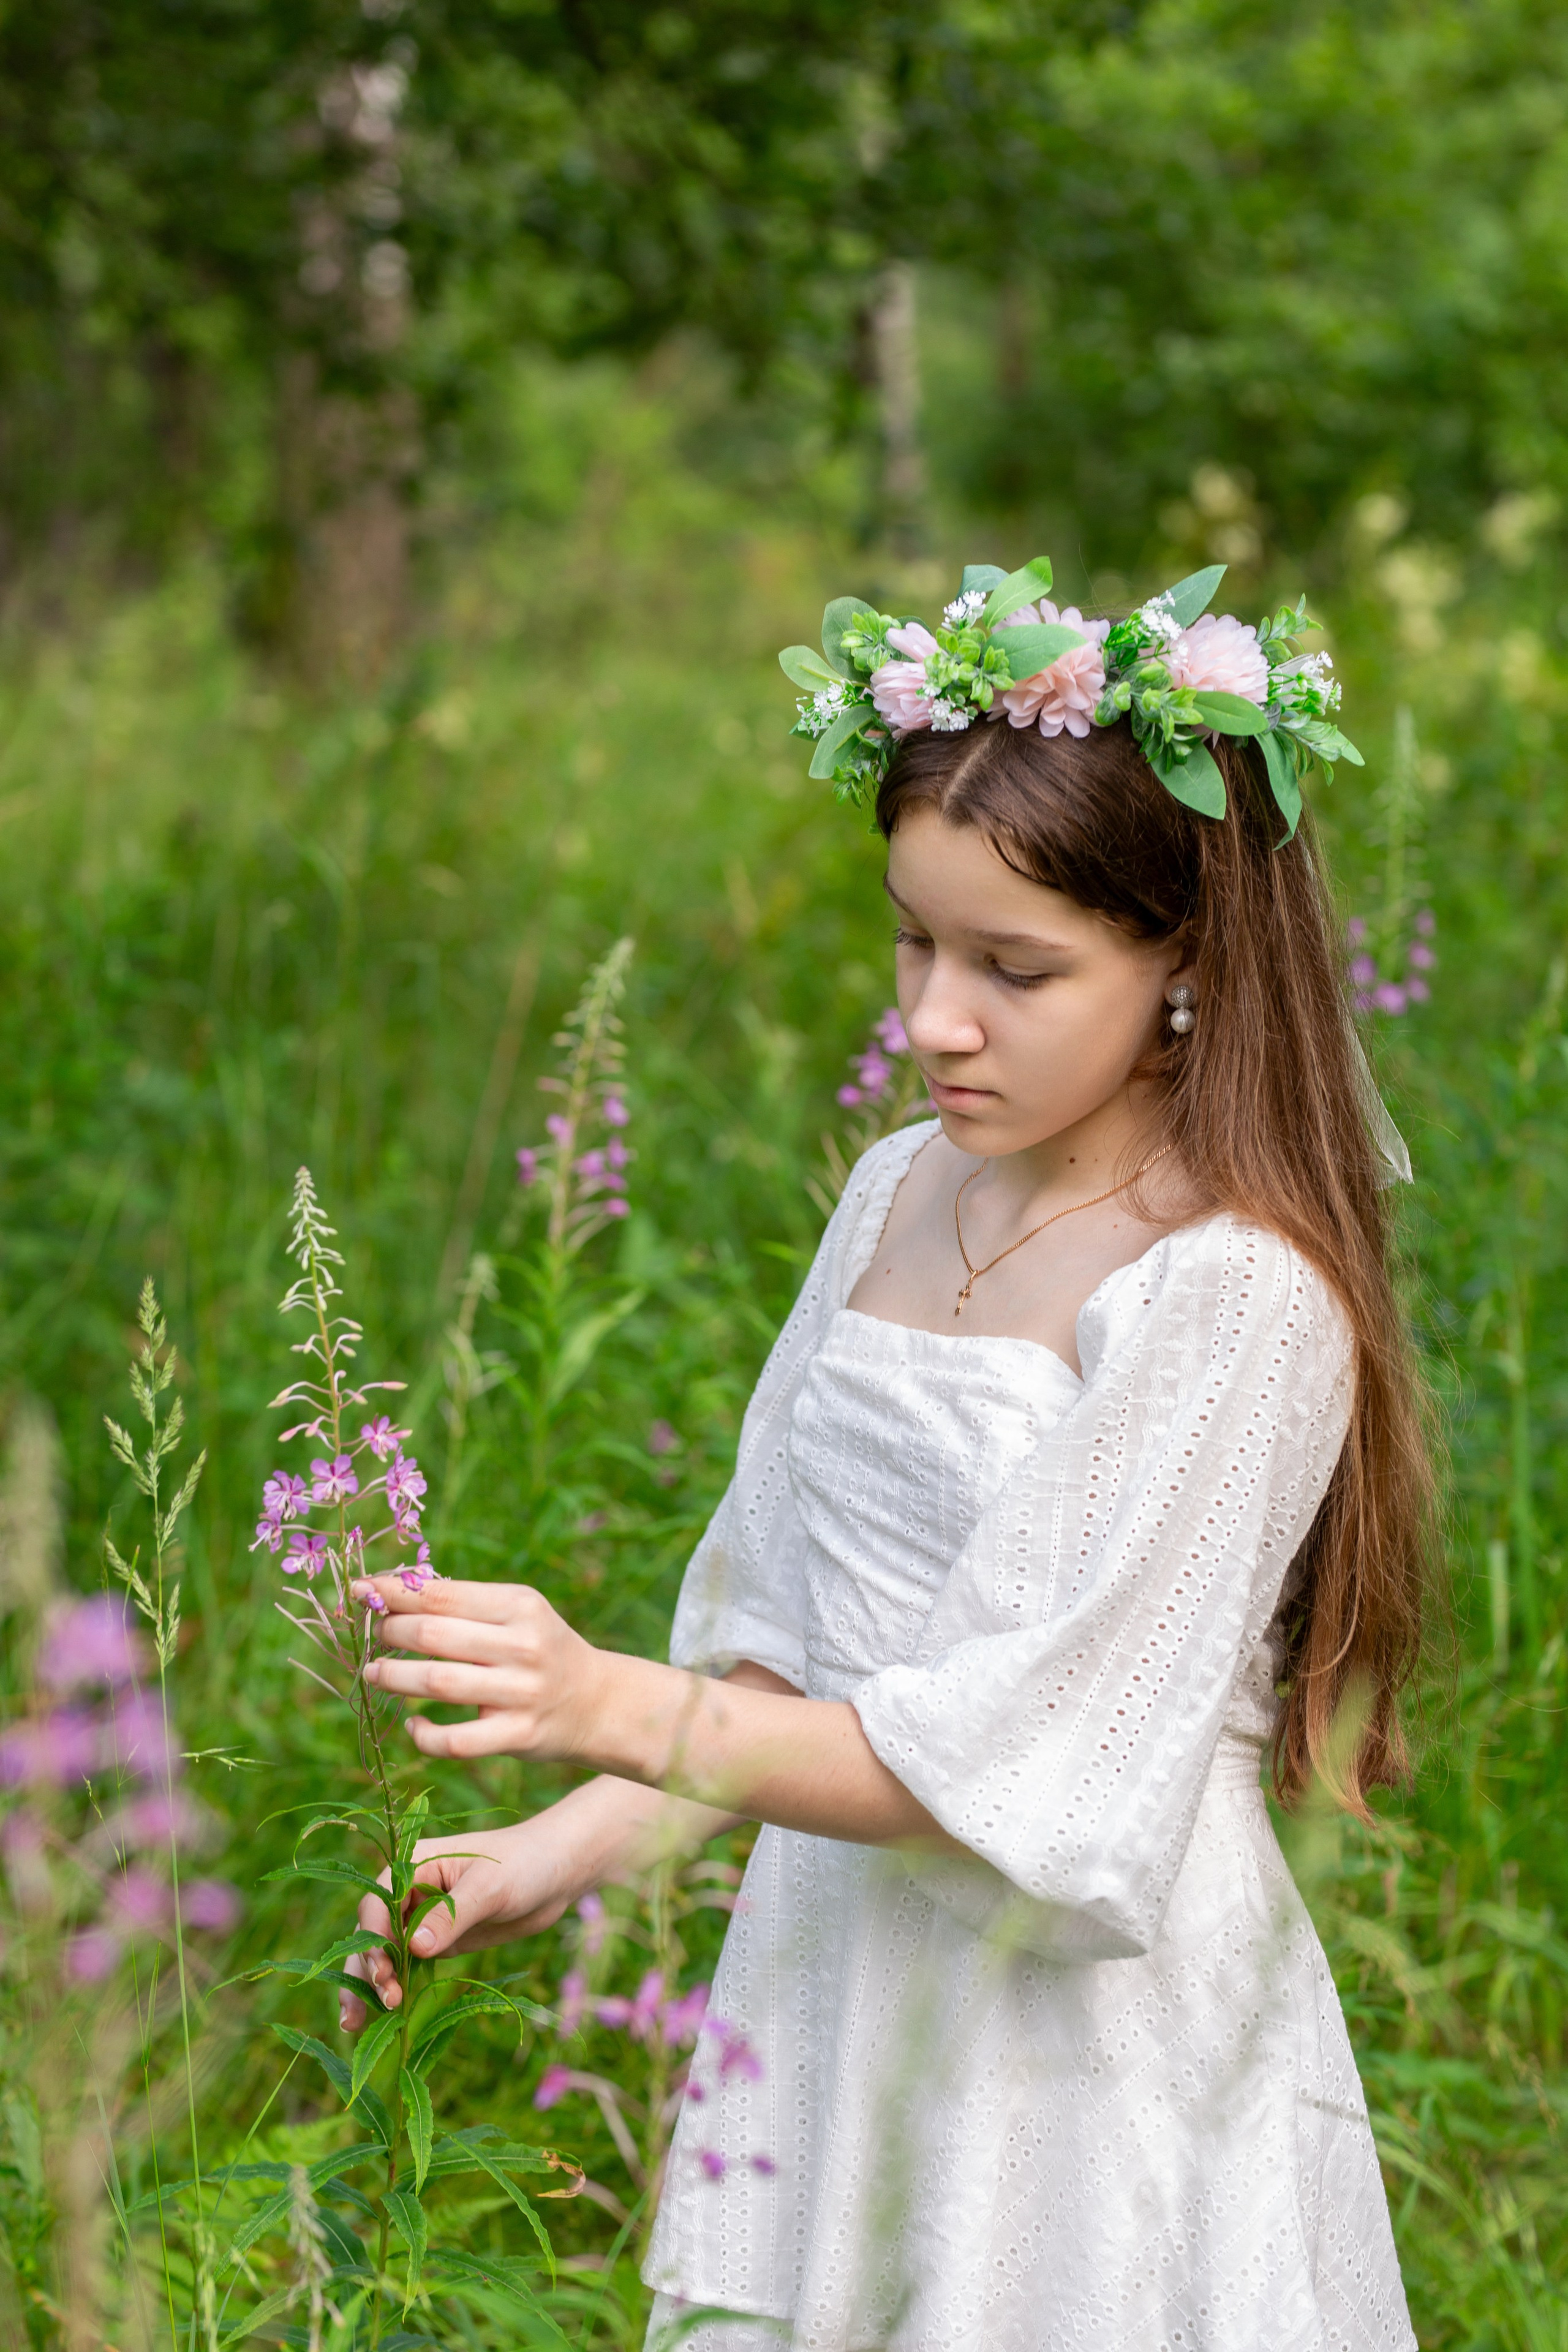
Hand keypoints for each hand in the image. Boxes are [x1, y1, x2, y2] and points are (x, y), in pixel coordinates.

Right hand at [339, 1817, 572, 2031]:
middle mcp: (410, 1893)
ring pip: (385, 1955)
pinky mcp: (440, 1943)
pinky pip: (409, 1967)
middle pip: (373, 1933)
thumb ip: (452, 1915)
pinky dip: (394, 1989)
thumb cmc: (524, 1864)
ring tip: (357, 2023)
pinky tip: (380, 2017)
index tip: (383, 1969)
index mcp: (415, 1866)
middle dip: (369, 1968)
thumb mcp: (490, 1887)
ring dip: (370, 1985)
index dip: (374, 1937)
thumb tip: (414, 1948)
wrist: (557, 1873)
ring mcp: (422, 1920)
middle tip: (384, 2001)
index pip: (379, 1903)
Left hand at [354, 1573, 609, 1762]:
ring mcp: (520, 1693)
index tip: (359, 1590)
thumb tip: (392, 1594)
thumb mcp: (517, 1613)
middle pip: (433, 1635)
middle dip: (389, 1632)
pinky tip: (412, 1723)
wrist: (596, 1702)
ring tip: (373, 1673)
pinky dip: (423, 1734)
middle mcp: (522, 1645)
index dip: (392, 1592)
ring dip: (393, 1678)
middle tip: (372, 1636)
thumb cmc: (540, 1648)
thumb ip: (464, 1605)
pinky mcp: (517, 1735)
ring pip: (437, 1683)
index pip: (441, 1595)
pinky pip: (455, 1741)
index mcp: (519, 1605)